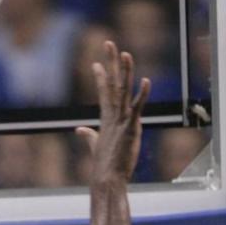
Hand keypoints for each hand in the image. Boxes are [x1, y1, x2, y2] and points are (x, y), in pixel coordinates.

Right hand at [77, 41, 149, 184]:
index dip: (100, 77)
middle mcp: (112, 117)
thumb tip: (79, 130)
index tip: (96, 63)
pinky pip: (137, 108)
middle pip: (112, 84)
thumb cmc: (104, 168)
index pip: (103, 93)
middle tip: (109, 43)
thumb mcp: (96, 147)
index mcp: (106, 120)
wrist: (107, 181)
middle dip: (110, 63)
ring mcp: (121, 122)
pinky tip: (146, 81)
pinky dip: (142, 95)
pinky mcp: (130, 129)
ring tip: (125, 53)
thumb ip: (89, 136)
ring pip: (123, 91)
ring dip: (124, 71)